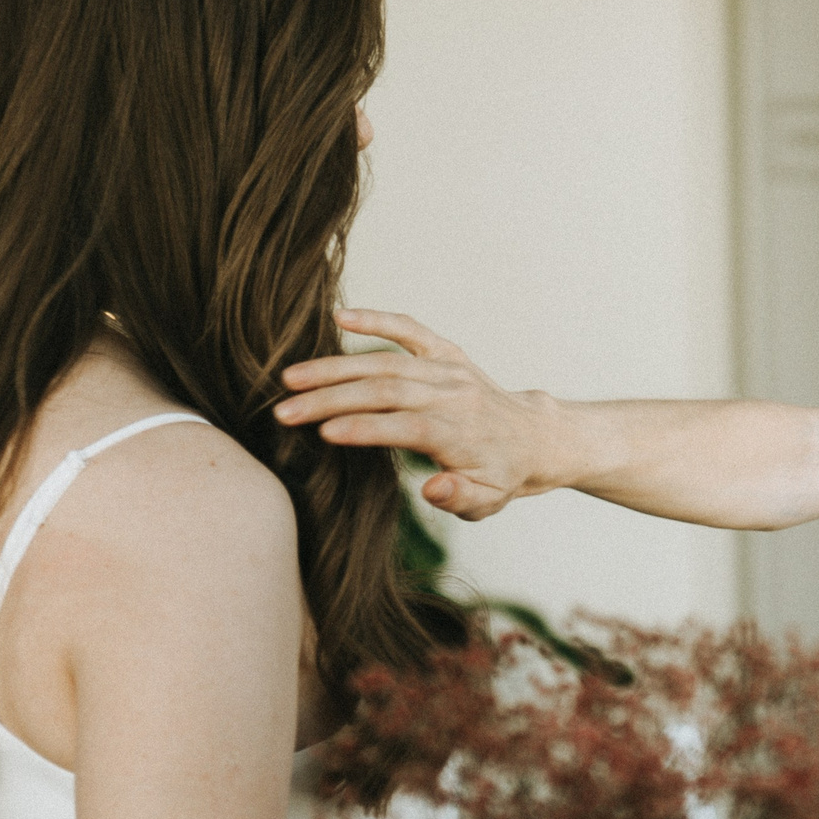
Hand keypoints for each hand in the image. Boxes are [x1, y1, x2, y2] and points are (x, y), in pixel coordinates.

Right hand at [274, 310, 563, 519]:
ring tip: (291, 378)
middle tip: (284, 410)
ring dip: (335, 367)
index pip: (402, 426)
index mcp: (457, 432)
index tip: (321, 433)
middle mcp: (451, 393)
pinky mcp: (446, 353)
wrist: (535, 437)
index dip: (362, 429)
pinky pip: (410, 330)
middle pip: (384, 391)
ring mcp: (448, 369)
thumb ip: (459, 498)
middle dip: (330, 399)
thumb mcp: (487, 501)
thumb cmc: (502, 475)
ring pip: (385, 361)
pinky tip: (340, 317)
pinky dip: (377, 320)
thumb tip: (432, 488)